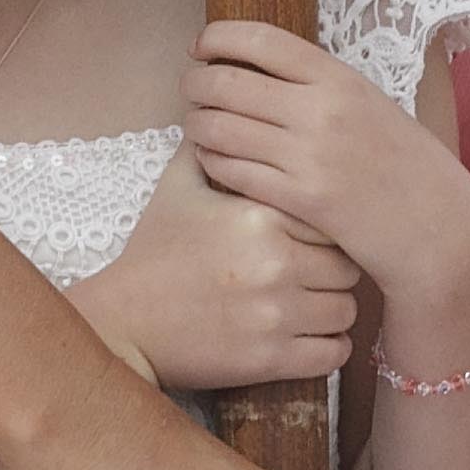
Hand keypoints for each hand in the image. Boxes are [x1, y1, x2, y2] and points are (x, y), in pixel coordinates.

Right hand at [69, 145, 361, 390]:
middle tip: (314, 277)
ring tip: (310, 308)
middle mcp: (276, 263)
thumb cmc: (153, 252)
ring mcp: (277, 315)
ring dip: (333, 312)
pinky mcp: (272, 359)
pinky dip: (327, 347)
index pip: (331, 218)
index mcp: (261, 216)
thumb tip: (228, 110)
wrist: (122, 321)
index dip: (326, 229)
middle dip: (335, 273)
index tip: (312, 239)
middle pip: (347, 267)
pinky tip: (308, 338)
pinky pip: (334, 353)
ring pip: (346, 312)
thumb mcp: (177, 188)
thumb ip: (212, 147)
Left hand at [182, 20, 469, 313]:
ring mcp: (309, 155)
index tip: (201, 46)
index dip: (218, 37)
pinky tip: (212, 161)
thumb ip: (322, 87)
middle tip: (190, 87)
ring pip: (220, 127)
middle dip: (195, 81)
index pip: (261, 39)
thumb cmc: (404, 166)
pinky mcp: (300, 199)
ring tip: (197, 125)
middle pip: (228, 81)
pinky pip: (232, 171)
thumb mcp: (371, 106)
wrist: (437, 226)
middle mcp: (321, 109)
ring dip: (197, 123)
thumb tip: (264, 69)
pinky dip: (212, 162)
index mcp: (340, 78)